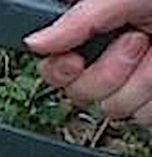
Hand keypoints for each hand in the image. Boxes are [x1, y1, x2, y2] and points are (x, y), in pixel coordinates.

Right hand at [25, 0, 151, 122]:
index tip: (75, 62)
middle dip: (108, 73)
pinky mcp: (151, 102)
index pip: (53, 67)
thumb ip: (77, 19)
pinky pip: (140, 117)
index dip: (60, 71)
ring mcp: (133, 83)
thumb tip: (34, 43)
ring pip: (111, 109)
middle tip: (136, 42)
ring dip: (138, 83)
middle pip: (78, 94)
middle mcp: (109, 58)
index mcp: (95, 32)